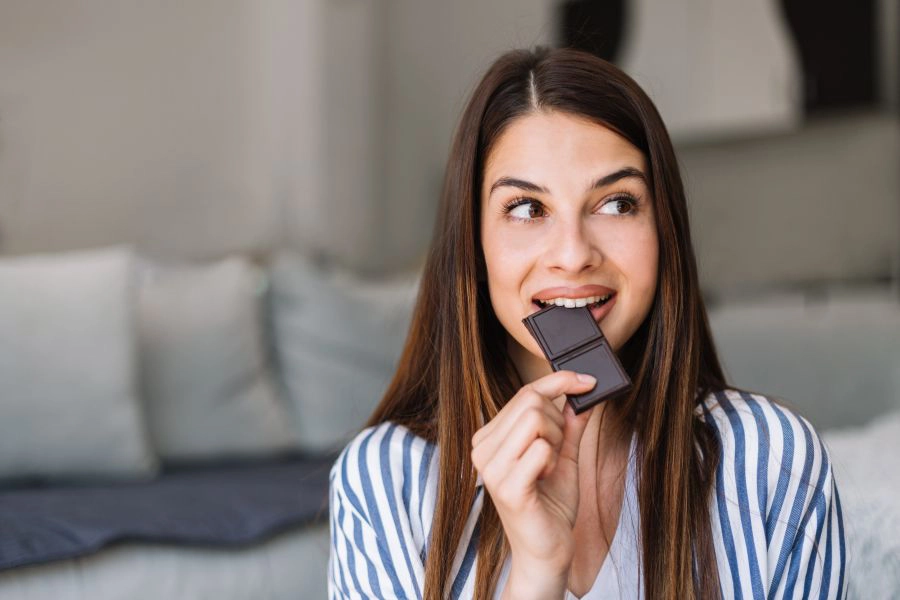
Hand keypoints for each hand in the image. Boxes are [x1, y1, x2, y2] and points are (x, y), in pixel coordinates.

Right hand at [471, 370, 595, 595]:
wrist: (547, 551)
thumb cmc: (551, 505)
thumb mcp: (564, 455)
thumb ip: (570, 424)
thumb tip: (582, 393)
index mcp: (491, 438)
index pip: (524, 393)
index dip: (559, 380)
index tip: (587, 380)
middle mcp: (483, 449)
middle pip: (531, 402)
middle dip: (558, 421)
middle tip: (559, 450)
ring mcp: (491, 468)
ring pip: (535, 419)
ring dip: (556, 440)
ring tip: (550, 467)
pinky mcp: (506, 487)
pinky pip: (542, 449)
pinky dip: (554, 461)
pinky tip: (546, 481)